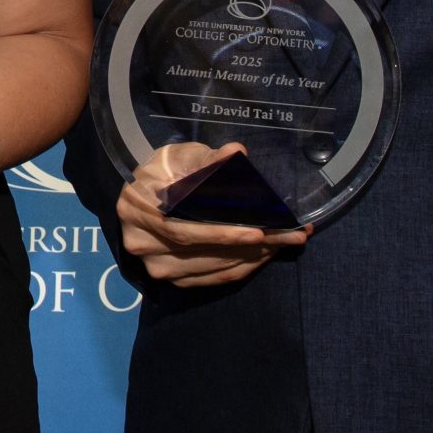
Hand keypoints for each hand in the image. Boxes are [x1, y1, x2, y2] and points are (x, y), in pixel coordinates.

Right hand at [116, 142, 307, 287]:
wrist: (144, 194)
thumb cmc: (164, 171)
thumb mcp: (181, 156)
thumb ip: (208, 159)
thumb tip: (236, 153)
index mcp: (139, 210)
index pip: (185, 229)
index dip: (222, 233)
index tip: (259, 232)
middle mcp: (143, 245)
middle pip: (205, 252)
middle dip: (254, 244)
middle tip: (293, 235)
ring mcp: (157, 267)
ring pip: (214, 268)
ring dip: (254, 256)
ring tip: (287, 241)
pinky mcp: (174, 279)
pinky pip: (214, 279)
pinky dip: (243, 267)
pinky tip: (265, 253)